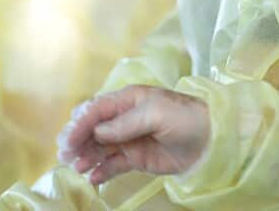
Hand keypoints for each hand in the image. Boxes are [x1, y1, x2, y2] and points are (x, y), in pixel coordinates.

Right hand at [57, 85, 209, 184]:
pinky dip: (101, 171)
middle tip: (66, 155)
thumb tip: (98, 131)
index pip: (96, 110)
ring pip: (100, 148)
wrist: (212, 140)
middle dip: (77, 140)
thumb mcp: (156, 112)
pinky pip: (113, 165)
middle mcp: (124, 119)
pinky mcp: (136, 159)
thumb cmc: (186, 117)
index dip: (80, 123)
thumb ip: (126, 122)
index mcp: (128, 100)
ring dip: (87, 157)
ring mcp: (129, 140)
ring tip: (79, 168)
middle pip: (93, 129)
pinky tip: (94, 178)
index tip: (69, 139)